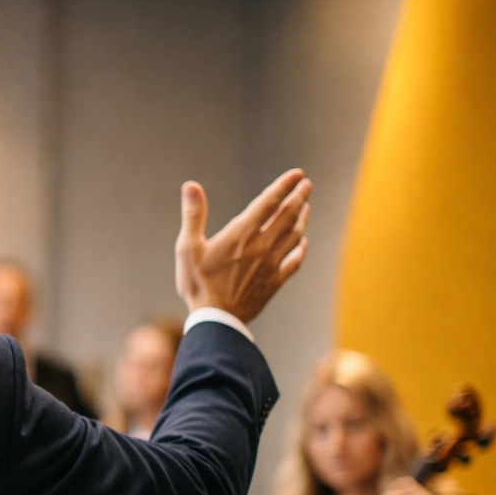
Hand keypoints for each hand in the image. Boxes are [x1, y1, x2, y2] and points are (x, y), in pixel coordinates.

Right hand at [175, 170, 311, 323]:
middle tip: (307, 185)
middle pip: (288, 216)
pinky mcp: (274, 281)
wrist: (216, 320)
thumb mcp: (188, 248)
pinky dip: (301, 248)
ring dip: (303, 218)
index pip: (269, 203)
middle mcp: (261, 246)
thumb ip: (193, 215)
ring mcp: (271, 264)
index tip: (297, 174)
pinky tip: (303, 242)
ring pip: (294, 235)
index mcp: (241, 234)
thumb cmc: (197, 283)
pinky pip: (294, 261)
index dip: (284, 186)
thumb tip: (191, 186)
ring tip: (306, 206)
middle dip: (299, 197)